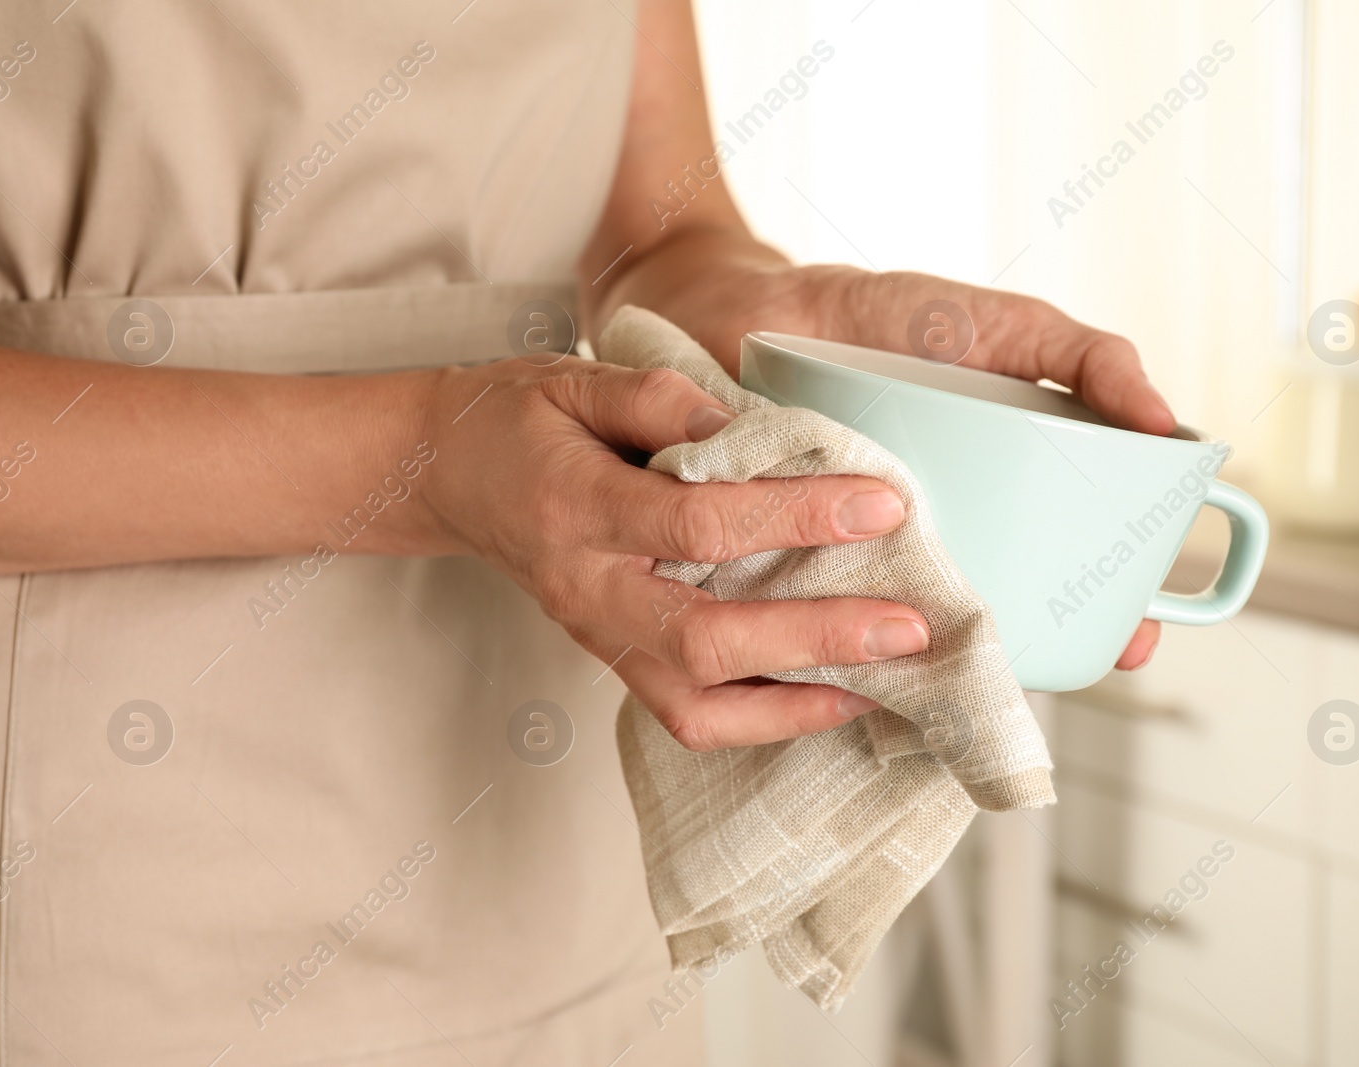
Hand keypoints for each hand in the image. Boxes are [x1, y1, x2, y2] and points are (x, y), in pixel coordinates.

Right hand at [416, 356, 931, 749]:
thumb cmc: (519, 421)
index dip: (797, 516)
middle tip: (910, 624)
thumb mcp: (574, 379)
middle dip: (817, 636)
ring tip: (888, 681)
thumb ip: (656, 397)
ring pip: (697, 705)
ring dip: (799, 702)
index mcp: (578, 508)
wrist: (448, 477)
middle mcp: (587, 589)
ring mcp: (598, 637)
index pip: (699, 522)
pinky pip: (689, 719)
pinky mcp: (613, 662)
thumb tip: (743, 427)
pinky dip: (766, 721)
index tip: (882, 504)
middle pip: (707, 639)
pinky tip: (834, 698)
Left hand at [635, 261, 1174, 670]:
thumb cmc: (874, 315)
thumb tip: (1165, 424)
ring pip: (912, 638)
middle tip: (1044, 662)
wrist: (739, 303)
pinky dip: (832, 637)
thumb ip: (1079, 355)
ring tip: (949, 662)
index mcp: (992, 497)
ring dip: (934, 660)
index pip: (1071, 574)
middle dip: (1031, 650)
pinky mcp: (782, 570)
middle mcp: (933, 543)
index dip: (1112, 613)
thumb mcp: (991, 324)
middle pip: (999, 619)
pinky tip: (846, 656)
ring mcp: (859, 563)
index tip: (1133, 644)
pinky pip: (814, 620)